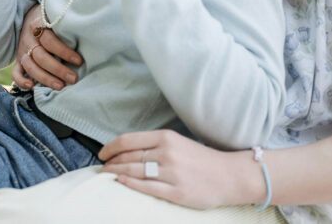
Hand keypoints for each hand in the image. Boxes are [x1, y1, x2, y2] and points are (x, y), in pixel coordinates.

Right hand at [11, 4, 81, 90]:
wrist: (30, 14)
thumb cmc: (50, 18)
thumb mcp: (56, 15)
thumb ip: (66, 24)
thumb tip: (88, 36)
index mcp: (38, 25)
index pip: (50, 41)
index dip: (64, 52)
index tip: (79, 61)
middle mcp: (28, 38)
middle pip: (41, 57)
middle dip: (58, 69)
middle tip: (73, 78)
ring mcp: (22, 50)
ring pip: (30, 66)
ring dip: (45, 78)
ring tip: (60, 86)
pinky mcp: (18, 59)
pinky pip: (15, 72)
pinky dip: (21, 81)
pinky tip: (32, 86)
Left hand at [99, 131, 261, 209]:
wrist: (229, 175)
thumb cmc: (200, 159)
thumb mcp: (177, 143)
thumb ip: (154, 144)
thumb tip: (126, 150)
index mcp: (166, 138)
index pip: (128, 141)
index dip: (110, 147)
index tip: (102, 154)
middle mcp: (167, 153)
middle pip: (128, 157)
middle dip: (110, 163)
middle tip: (102, 168)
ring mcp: (171, 173)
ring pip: (134, 172)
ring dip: (116, 173)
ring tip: (107, 175)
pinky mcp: (177, 192)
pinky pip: (147, 188)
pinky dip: (130, 185)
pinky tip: (121, 183)